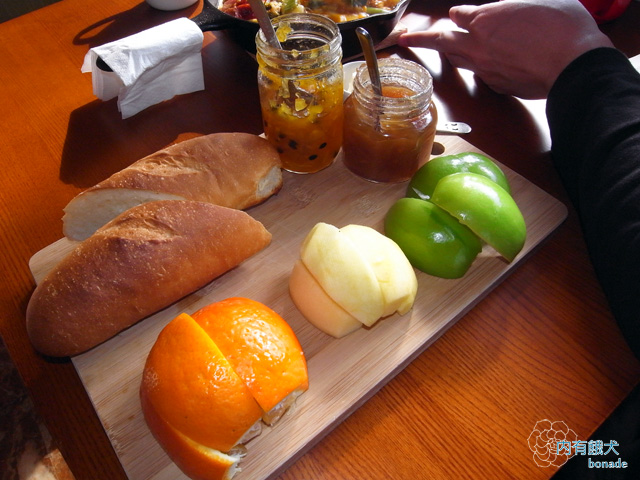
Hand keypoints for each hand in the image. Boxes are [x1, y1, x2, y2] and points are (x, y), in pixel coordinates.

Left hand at [398, 0, 613, 97]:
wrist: (574, 64)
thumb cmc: (563, 27)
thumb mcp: (540, 4)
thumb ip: (516, 10)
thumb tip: (511, 15)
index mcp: (486, 18)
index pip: (459, 15)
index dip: (459, 15)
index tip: (456, 15)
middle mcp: (478, 43)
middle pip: (441, 40)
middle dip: (420, 38)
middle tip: (404, 39)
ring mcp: (484, 68)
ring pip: (459, 60)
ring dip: (453, 54)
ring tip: (445, 51)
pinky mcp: (496, 85)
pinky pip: (483, 74)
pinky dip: (484, 68)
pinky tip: (492, 66)